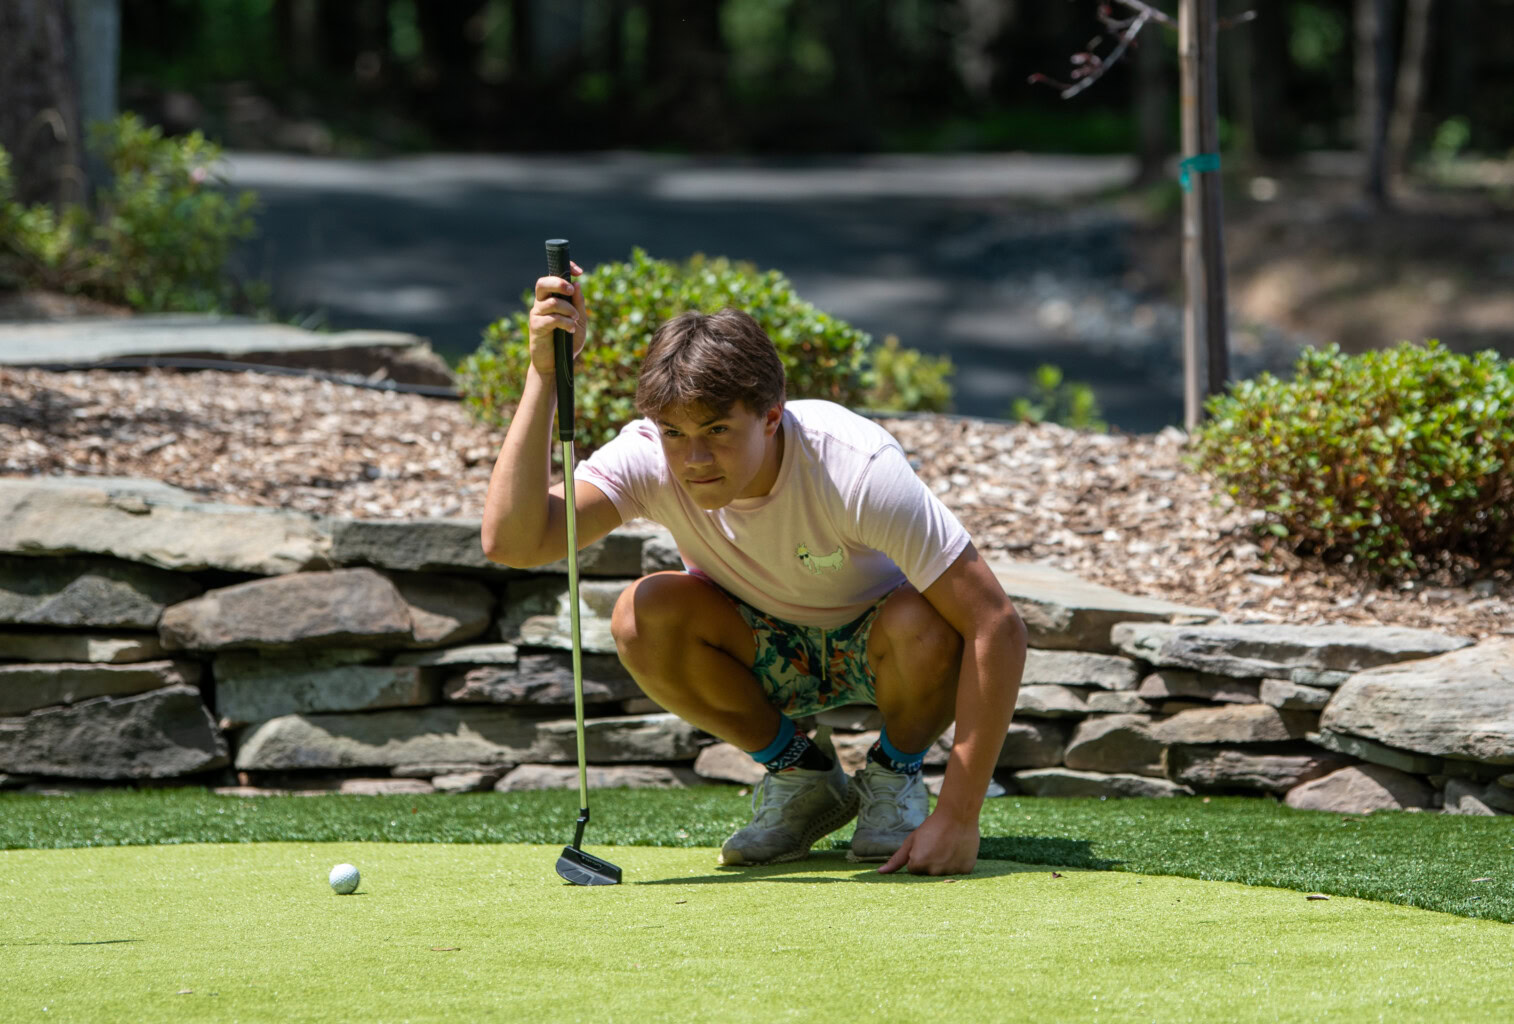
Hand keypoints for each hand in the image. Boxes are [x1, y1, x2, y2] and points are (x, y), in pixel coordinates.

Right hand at [527, 261, 588, 376]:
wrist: (556, 365)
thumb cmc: (568, 342)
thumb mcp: (579, 321)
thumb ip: (578, 304)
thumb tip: (577, 284)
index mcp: (552, 299)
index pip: (553, 277)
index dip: (565, 269)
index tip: (579, 272)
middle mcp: (541, 303)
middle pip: (543, 283)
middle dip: (559, 283)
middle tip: (571, 290)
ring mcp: (537, 314)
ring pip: (552, 302)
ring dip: (568, 310)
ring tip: (574, 321)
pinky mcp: (536, 327)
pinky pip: (552, 319)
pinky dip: (565, 323)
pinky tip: (570, 330)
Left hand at [876, 809, 979, 875]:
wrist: (958, 814)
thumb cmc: (932, 826)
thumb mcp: (911, 841)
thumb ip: (896, 860)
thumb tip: (880, 873)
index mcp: (918, 864)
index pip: (914, 869)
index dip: (919, 857)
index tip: (926, 846)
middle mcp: (934, 871)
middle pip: (928, 874)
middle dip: (931, 863)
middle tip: (938, 846)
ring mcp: (951, 872)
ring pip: (944, 873)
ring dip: (945, 864)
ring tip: (948, 847)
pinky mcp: (966, 870)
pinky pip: (958, 872)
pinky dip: (957, 863)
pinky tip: (957, 850)